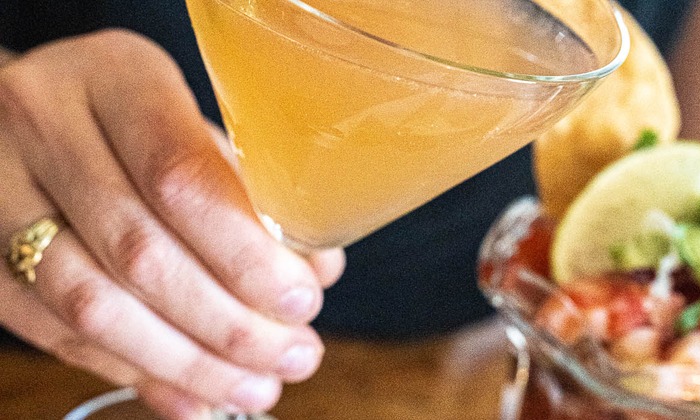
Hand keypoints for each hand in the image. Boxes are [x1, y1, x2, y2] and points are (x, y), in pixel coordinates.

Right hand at [0, 29, 343, 418]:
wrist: (28, 116)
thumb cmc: (132, 121)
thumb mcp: (191, 126)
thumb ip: (247, 192)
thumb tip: (316, 272)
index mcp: (116, 78)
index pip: (180, 178)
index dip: (245, 255)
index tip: (301, 301)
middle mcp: (44, 126)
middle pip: (140, 252)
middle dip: (229, 323)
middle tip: (293, 356)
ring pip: (93, 305)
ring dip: (185, 362)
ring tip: (253, 389)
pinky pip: (56, 332)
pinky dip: (134, 371)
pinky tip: (191, 395)